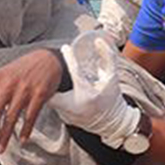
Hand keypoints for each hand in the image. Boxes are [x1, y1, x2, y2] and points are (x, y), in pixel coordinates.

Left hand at [0, 49, 63, 153]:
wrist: (47, 58)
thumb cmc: (22, 69)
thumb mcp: (1, 76)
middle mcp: (8, 85)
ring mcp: (24, 90)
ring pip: (11, 117)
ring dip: (4, 135)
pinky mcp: (39, 94)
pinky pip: (31, 116)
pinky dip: (26, 129)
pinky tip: (22, 140)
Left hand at [48, 31, 140, 147]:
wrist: (113, 124)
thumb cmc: (112, 98)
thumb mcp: (112, 78)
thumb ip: (108, 58)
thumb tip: (99, 40)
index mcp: (87, 94)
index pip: (76, 72)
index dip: (69, 58)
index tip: (65, 48)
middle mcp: (75, 106)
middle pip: (56, 87)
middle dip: (52, 77)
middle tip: (51, 67)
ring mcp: (68, 115)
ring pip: (54, 96)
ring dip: (53, 87)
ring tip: (52, 77)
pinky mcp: (64, 119)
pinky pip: (56, 105)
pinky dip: (56, 97)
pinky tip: (58, 90)